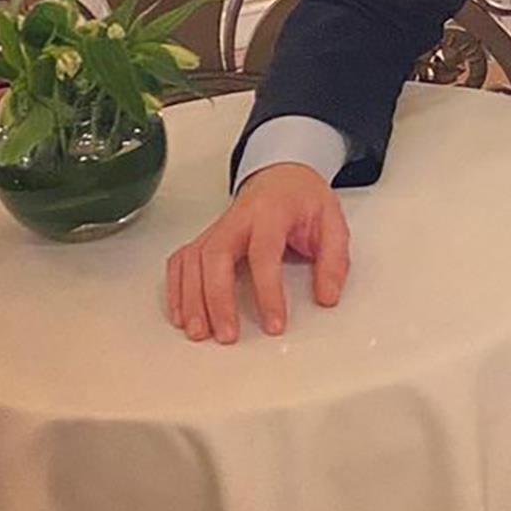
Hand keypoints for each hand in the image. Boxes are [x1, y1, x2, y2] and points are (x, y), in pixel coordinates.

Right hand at [164, 162, 349, 344]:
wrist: (283, 176)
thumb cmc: (303, 199)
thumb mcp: (333, 222)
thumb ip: (334, 260)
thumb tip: (327, 297)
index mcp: (272, 212)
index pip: (264, 253)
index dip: (267, 291)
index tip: (274, 323)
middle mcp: (238, 219)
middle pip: (216, 256)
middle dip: (217, 299)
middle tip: (227, 335)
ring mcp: (218, 227)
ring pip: (193, 260)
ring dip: (191, 299)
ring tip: (199, 332)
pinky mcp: (206, 237)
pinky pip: (181, 260)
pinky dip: (176, 287)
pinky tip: (180, 313)